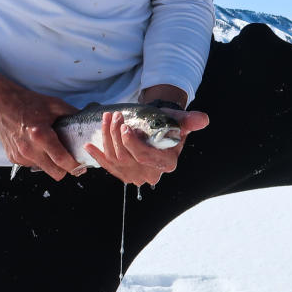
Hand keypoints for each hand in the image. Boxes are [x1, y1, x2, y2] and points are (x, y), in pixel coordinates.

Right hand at [0, 61, 83, 180]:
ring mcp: (20, 155)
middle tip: (69, 159)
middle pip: (55, 173)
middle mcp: (29, 149)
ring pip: (43, 169)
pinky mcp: (13, 158)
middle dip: (65, 169)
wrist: (2, 104)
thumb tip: (89, 123)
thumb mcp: (54, 105)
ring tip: (49, 147)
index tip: (82, 164)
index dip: (75, 165)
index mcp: (41, 135)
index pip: (62, 160)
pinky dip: (37, 158)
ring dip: (49, 163)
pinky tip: (35, 145)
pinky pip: (31, 164)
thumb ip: (72, 115)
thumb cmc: (29, 102)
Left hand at [84, 107, 208, 185]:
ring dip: (107, 138)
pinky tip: (89, 145)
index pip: (144, 157)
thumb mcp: (178, 120)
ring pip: (115, 159)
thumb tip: (202, 119)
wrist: (156, 128)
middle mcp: (151, 174)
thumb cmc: (167, 123)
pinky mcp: (122, 173)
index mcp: (167, 163)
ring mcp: (135, 176)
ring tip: (105, 119)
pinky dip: (97, 155)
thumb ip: (190, 120)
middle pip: (126, 157)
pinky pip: (107, 166)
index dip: (132, 143)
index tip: (125, 126)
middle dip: (116, 135)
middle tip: (113, 116)